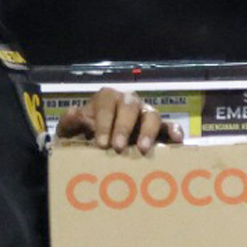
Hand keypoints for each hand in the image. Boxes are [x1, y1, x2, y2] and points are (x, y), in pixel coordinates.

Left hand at [56, 86, 181, 154]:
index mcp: (107, 98)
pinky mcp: (159, 128)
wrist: (96, 145)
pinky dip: (174, 130)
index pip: (107, 104)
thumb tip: (75, 114)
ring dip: (148, 130)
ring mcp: (145, 114)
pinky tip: (177, 141)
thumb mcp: (70, 131)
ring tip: (143, 148)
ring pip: (152, 114)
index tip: (100, 143)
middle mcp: (129, 102)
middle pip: (130, 106)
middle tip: (117, 148)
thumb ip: (69, 123)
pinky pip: (169, 125)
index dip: (104, 122)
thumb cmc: (84, 135)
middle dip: (124, 127)